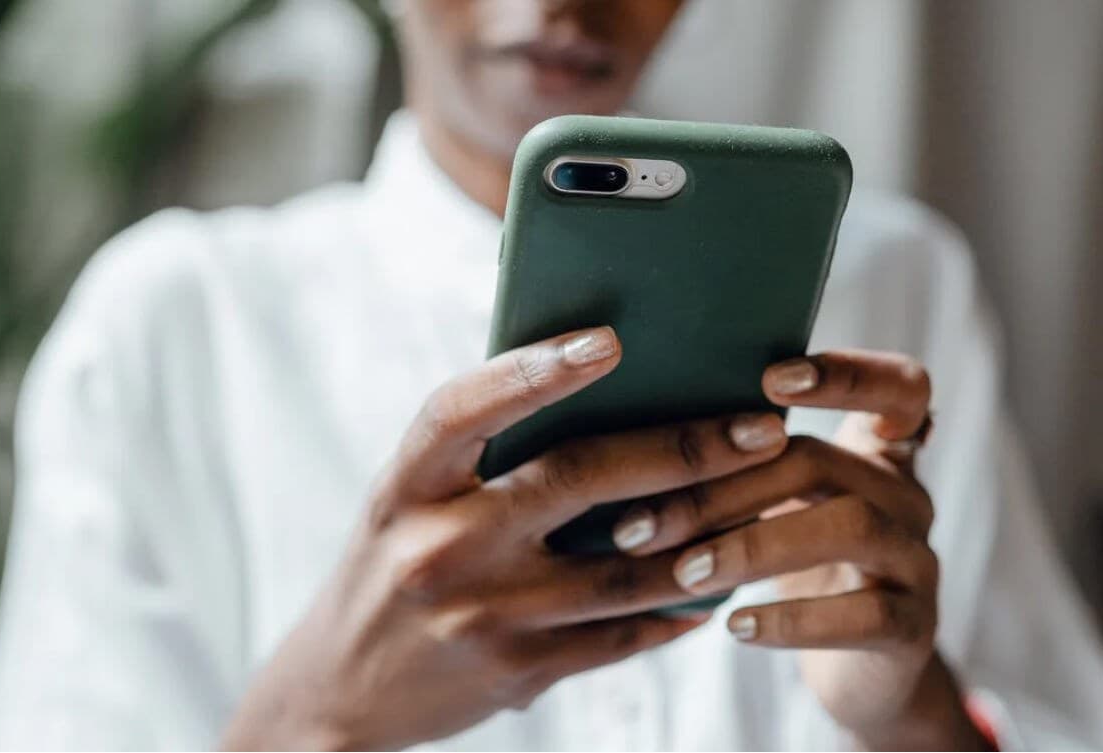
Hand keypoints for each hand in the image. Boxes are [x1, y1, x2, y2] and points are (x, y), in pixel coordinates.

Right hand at [222, 327, 790, 749]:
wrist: (338, 691)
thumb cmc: (390, 567)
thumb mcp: (409, 501)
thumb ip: (481, 457)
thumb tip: (598, 395)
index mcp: (407, 487)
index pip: (464, 411)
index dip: (533, 371)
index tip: (611, 340)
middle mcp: (440, 547)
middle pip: (577, 481)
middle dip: (683, 450)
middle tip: (760, 428)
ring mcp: (481, 616)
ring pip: (621, 569)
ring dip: (705, 535)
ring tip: (764, 501)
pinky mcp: (516, 672)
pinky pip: (618, 637)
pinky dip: (674, 610)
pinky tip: (715, 587)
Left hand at [611, 350, 989, 748]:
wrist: (857, 670)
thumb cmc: (795, 566)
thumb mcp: (778, 504)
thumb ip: (741, 461)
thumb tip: (630, 432)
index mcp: (876, 451)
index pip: (898, 385)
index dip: (846, 374)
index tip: (772, 379)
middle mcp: (906, 495)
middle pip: (822, 461)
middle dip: (723, 487)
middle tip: (642, 524)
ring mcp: (919, 561)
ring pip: (851, 527)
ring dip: (753, 546)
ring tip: (685, 573)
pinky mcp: (916, 628)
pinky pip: (866, 615)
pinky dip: (793, 619)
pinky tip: (736, 625)